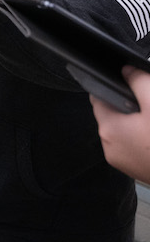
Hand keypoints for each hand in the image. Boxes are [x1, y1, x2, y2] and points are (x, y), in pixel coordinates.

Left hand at [91, 66, 149, 181]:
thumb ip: (138, 81)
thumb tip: (127, 70)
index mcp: (108, 128)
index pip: (97, 98)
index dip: (110, 88)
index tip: (125, 86)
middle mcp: (109, 146)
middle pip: (111, 114)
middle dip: (126, 107)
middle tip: (146, 106)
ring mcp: (121, 161)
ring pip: (122, 131)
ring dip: (134, 123)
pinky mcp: (134, 170)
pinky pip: (131, 146)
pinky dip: (140, 138)